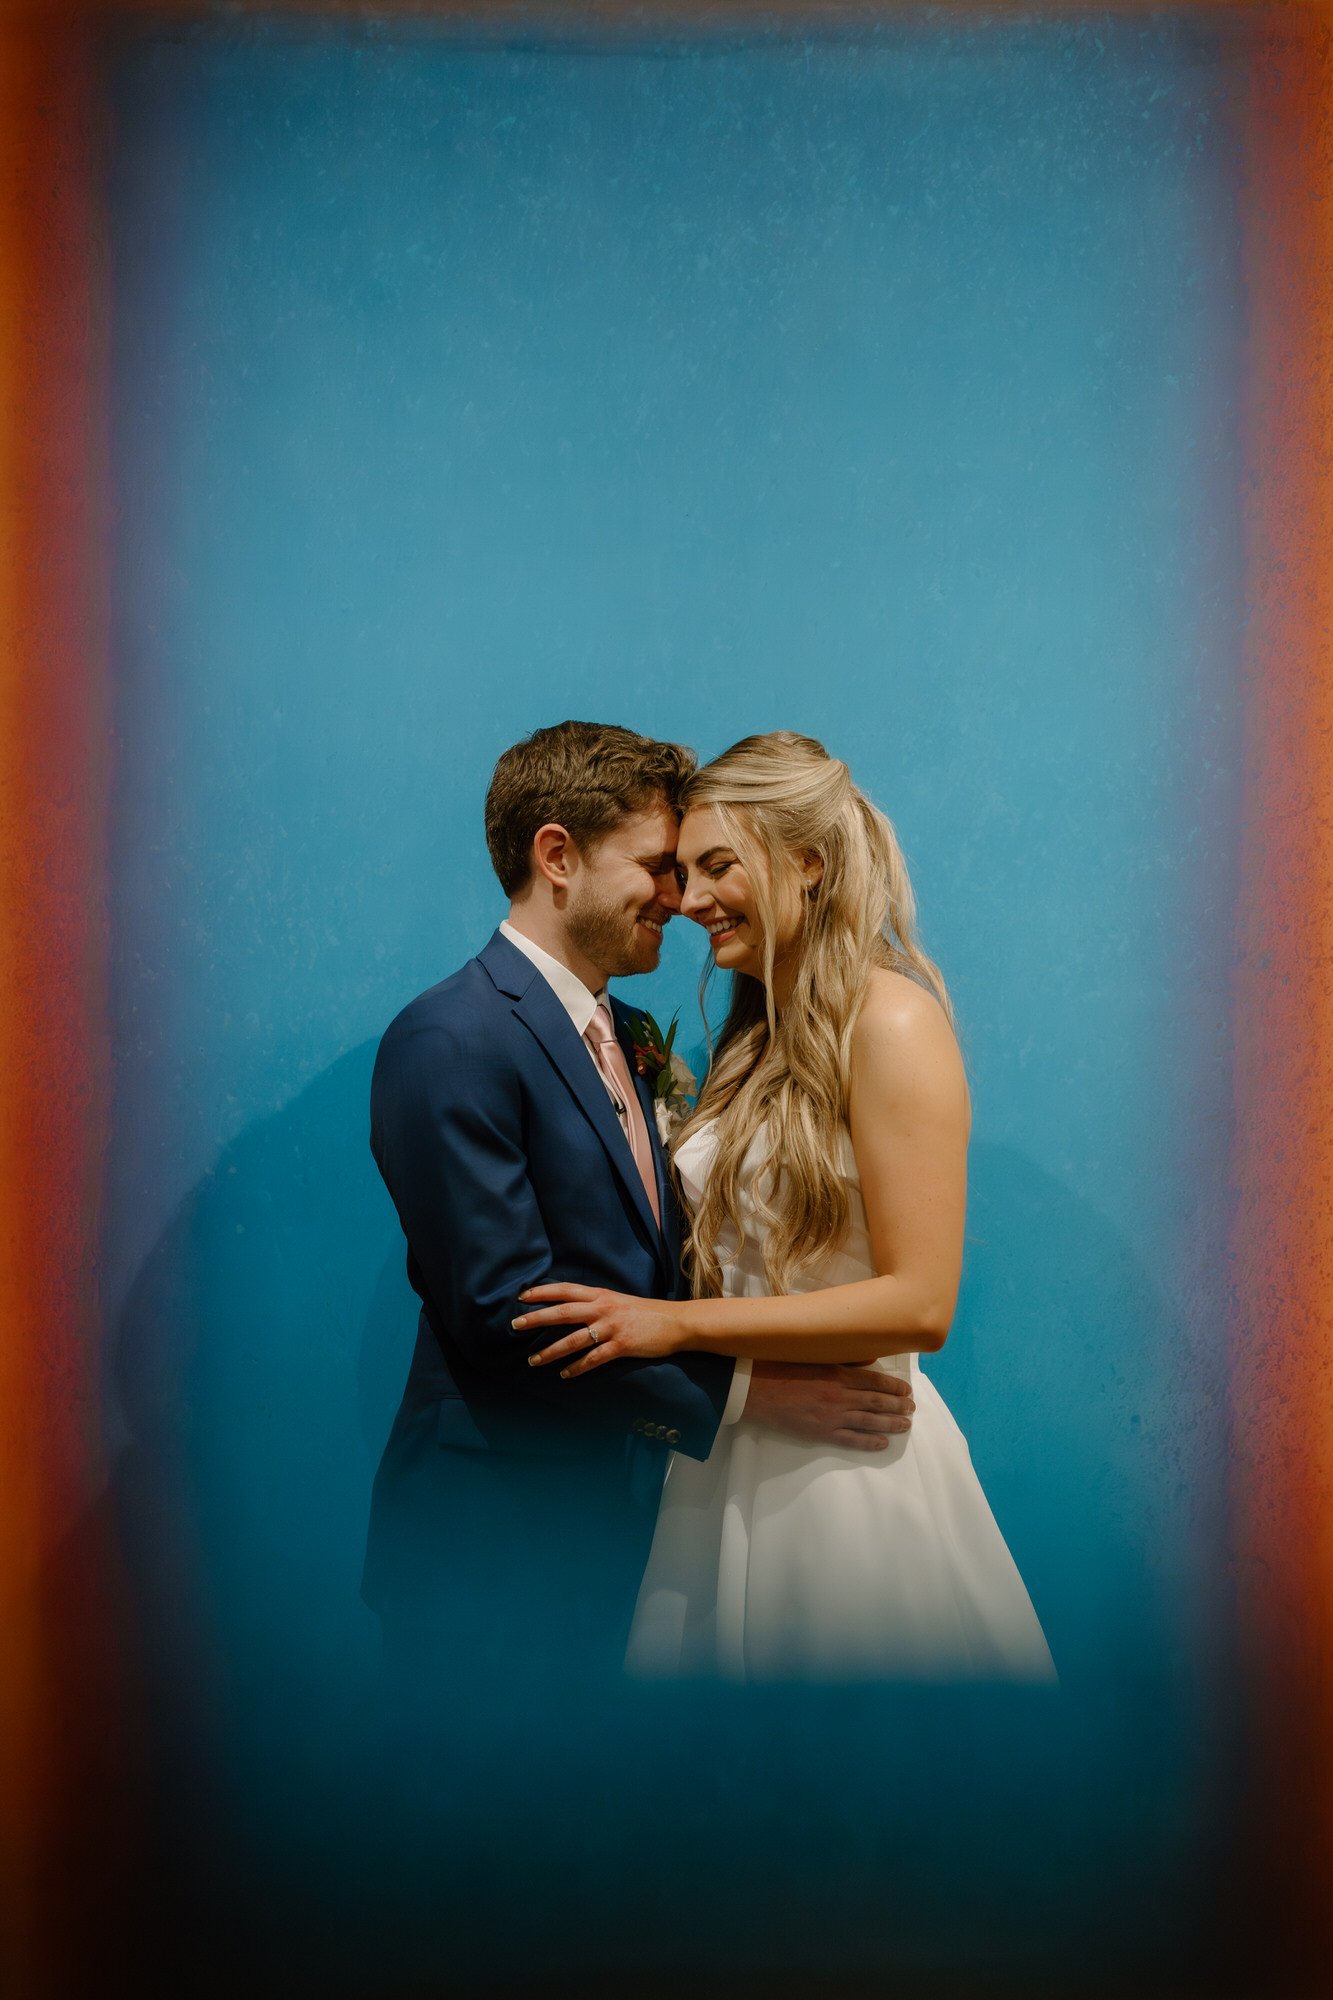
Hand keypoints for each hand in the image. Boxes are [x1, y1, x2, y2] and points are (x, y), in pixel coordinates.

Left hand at [516, 1284, 684, 1377]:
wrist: (677, 1322)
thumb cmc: (646, 1313)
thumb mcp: (619, 1301)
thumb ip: (596, 1304)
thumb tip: (572, 1309)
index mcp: (602, 1295)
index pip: (566, 1290)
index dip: (543, 1292)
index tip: (522, 1296)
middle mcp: (604, 1308)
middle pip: (564, 1312)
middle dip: (537, 1318)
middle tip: (515, 1325)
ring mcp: (612, 1327)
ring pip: (574, 1339)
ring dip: (551, 1350)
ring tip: (533, 1360)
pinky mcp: (622, 1345)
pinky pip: (594, 1358)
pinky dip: (577, 1367)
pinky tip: (565, 1375)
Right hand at [745, 1360, 914, 1452]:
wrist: (755, 1390)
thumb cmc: (780, 1368)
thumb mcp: (812, 1356)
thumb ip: (841, 1360)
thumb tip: (868, 1361)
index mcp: (838, 1373)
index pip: (874, 1380)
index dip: (893, 1386)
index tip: (906, 1390)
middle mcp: (840, 1395)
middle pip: (877, 1401)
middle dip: (898, 1405)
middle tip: (912, 1408)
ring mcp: (832, 1415)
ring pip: (869, 1421)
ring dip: (890, 1423)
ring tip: (905, 1424)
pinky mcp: (821, 1432)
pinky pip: (851, 1439)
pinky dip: (869, 1442)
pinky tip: (882, 1443)